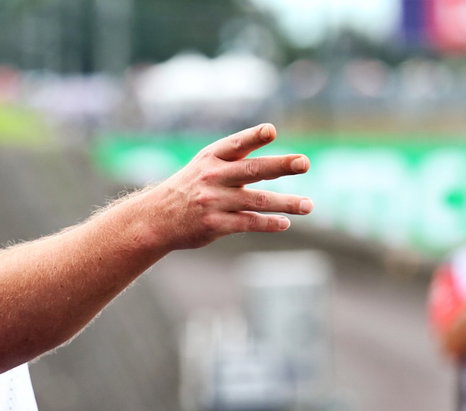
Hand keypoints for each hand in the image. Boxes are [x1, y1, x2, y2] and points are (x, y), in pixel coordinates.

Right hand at [147, 123, 311, 249]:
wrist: (157, 218)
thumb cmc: (189, 188)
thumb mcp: (205, 165)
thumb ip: (237, 159)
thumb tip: (280, 161)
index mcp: (211, 158)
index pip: (236, 144)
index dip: (254, 136)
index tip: (271, 131)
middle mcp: (213, 177)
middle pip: (253, 169)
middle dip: (281, 165)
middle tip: (304, 163)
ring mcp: (213, 201)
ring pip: (257, 200)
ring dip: (286, 203)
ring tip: (308, 205)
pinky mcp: (214, 224)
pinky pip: (247, 222)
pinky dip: (268, 223)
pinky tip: (285, 223)